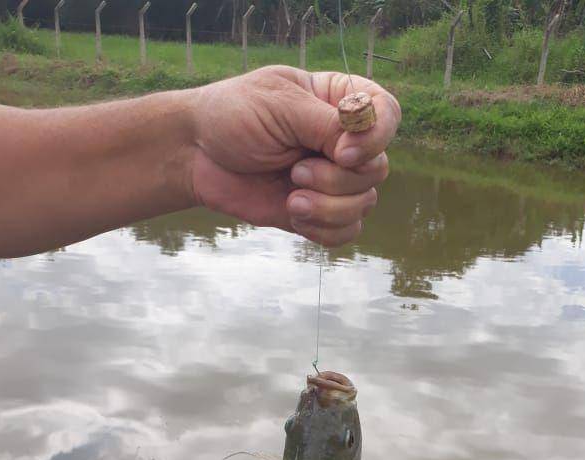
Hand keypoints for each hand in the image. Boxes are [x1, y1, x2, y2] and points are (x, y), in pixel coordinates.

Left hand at [189, 67, 400, 245]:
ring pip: (365, 204)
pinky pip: (347, 232)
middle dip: (337, 178)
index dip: (376, 137)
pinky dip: (324, 230)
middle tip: (295, 169)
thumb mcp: (279, 107)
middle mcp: (343, 142)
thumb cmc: (233, 117)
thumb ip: (326, 125)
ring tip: (291, 196)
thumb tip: (359, 153)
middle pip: (378, 169)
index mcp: (339, 102)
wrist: (197, 155)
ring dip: (327, 207)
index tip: (343, 152)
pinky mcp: (319, 213)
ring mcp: (333, 179)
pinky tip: (293, 215)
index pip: (387, 113)